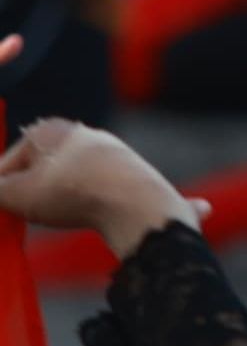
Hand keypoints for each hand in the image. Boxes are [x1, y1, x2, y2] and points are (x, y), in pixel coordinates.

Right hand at [0, 116, 204, 258]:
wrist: (135, 203)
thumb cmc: (71, 191)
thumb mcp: (17, 195)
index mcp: (48, 130)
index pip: (8, 162)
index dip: (0, 189)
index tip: (2, 205)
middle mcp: (80, 132)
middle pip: (38, 168)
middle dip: (28, 192)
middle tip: (23, 214)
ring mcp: (107, 150)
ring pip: (66, 178)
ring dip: (55, 198)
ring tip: (53, 216)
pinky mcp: (128, 170)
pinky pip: (92, 188)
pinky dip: (82, 201)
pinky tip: (81, 214)